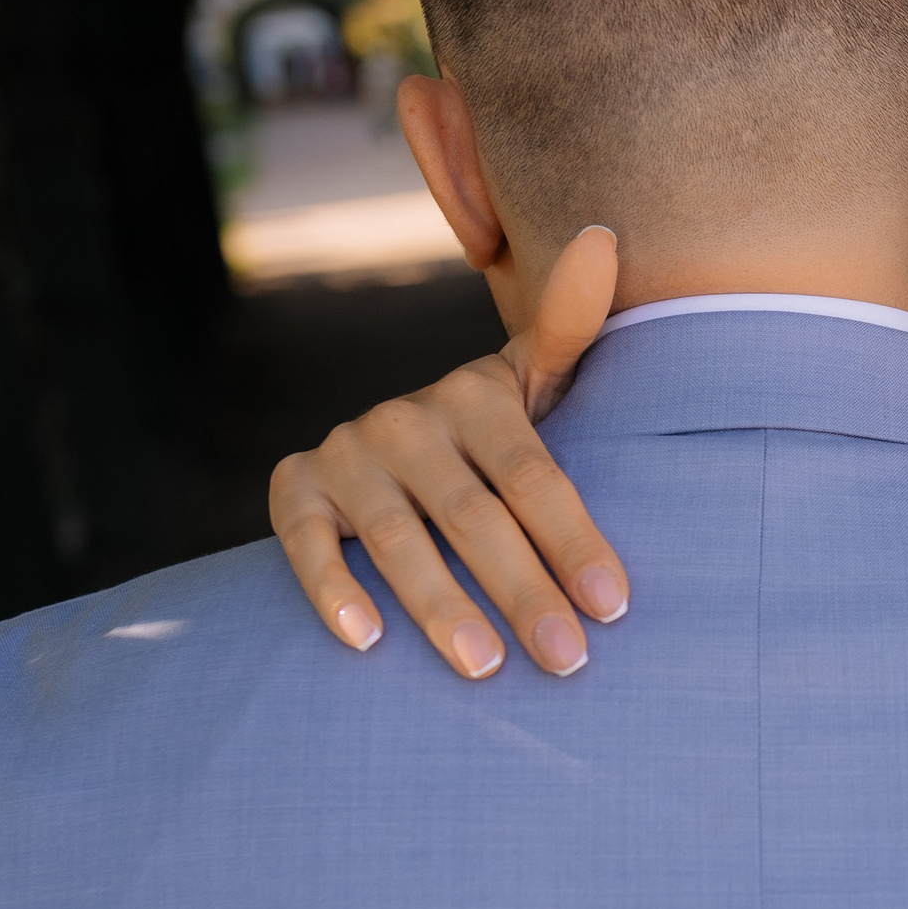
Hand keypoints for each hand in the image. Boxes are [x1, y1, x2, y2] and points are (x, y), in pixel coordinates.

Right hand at [269, 225, 627, 678]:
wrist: (398, 444)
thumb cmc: (495, 431)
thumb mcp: (534, 381)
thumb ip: (570, 327)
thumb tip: (606, 239)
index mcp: (476, 396)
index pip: (534, 477)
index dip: (574, 540)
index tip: (613, 605)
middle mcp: (407, 420)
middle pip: (475, 517)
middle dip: (524, 592)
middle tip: (566, 661)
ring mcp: (348, 454)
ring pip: (398, 540)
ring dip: (440, 606)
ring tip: (483, 669)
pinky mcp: (294, 489)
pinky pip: (305, 545)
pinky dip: (330, 590)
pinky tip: (366, 641)